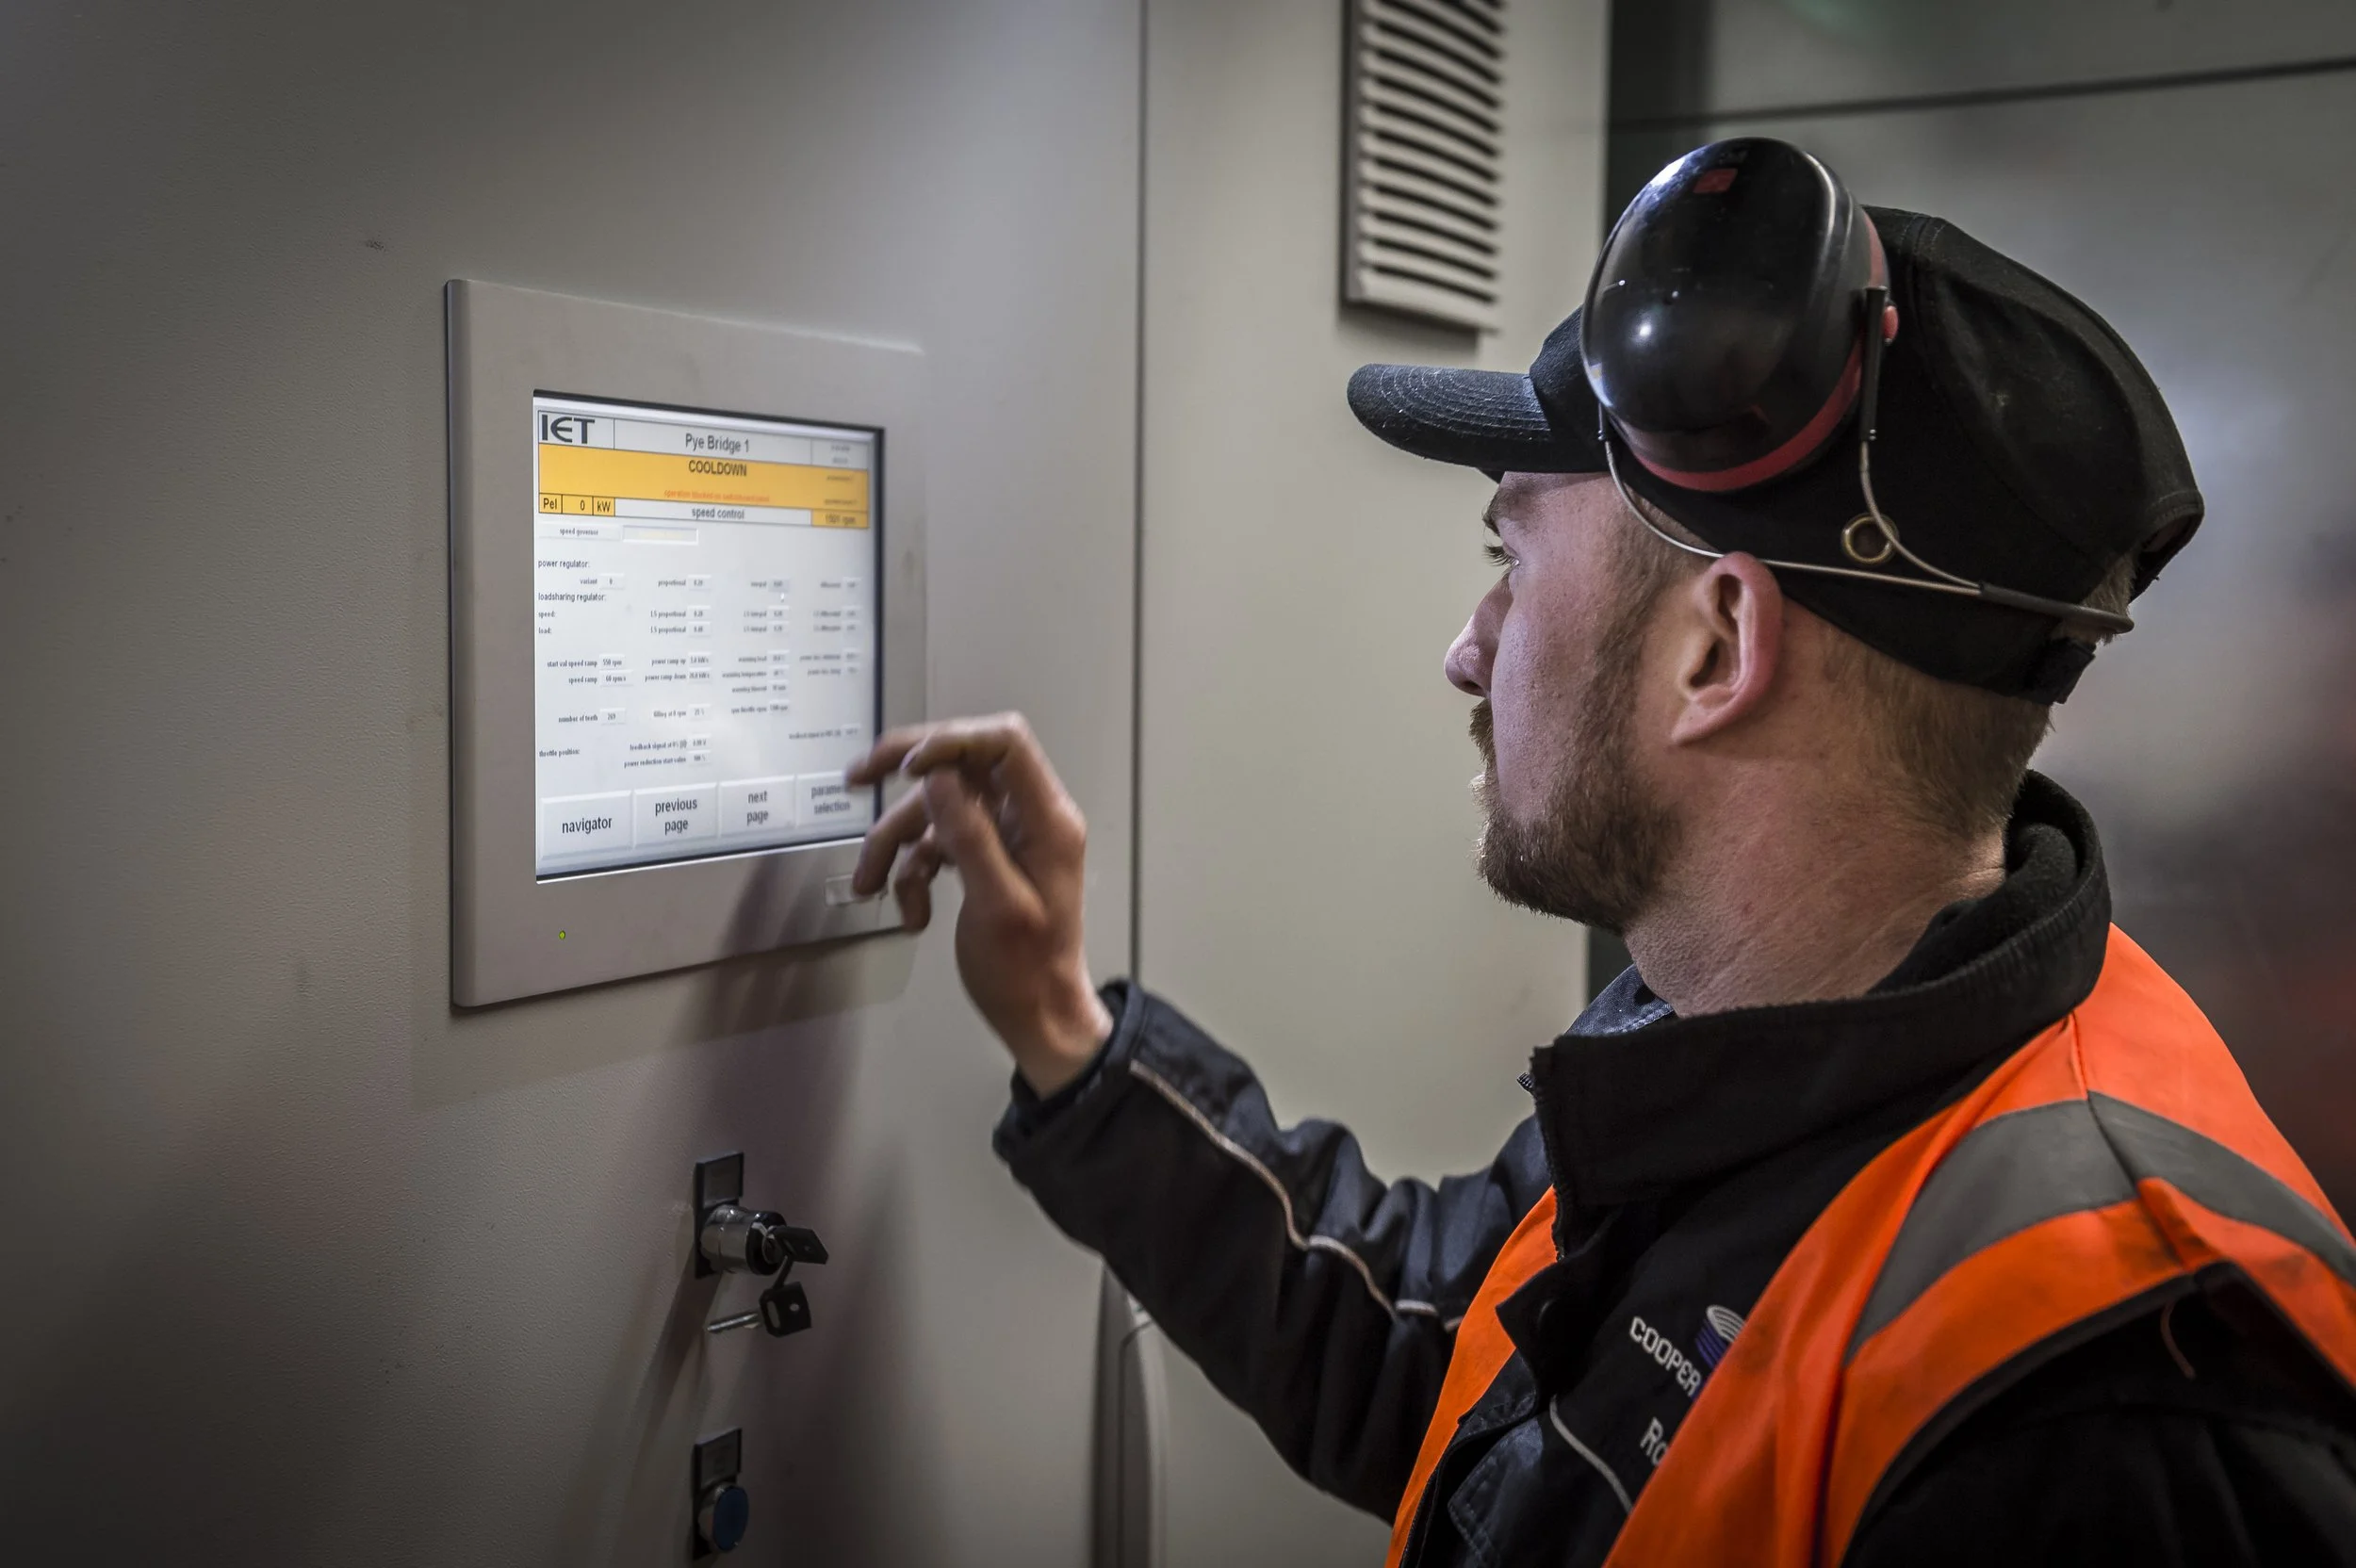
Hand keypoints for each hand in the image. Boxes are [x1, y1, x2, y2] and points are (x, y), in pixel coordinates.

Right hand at [847, 713, 1111, 1094]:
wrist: (1038, 1016)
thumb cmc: (1027, 970)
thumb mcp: (997, 905)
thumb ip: (970, 836)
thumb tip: (939, 777)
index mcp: (1046, 819)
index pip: (1005, 742)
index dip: (953, 741)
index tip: (908, 767)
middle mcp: (1027, 817)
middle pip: (963, 765)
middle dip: (906, 773)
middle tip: (857, 778)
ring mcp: (1004, 837)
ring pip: (937, 810)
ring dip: (896, 843)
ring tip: (870, 887)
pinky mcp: (983, 859)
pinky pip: (936, 844)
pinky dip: (912, 873)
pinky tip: (911, 912)